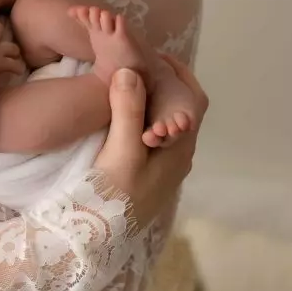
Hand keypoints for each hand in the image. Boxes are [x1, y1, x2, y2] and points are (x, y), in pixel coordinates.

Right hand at [92, 54, 208, 227]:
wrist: (97, 236)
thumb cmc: (115, 194)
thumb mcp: (122, 149)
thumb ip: (129, 109)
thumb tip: (133, 71)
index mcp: (180, 148)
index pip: (193, 102)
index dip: (180, 74)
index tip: (155, 55)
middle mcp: (177, 157)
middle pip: (180, 111)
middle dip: (164, 84)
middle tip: (137, 63)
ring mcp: (162, 168)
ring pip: (164, 123)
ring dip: (151, 100)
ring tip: (126, 80)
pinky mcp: (145, 174)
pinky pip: (151, 135)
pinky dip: (141, 116)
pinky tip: (120, 111)